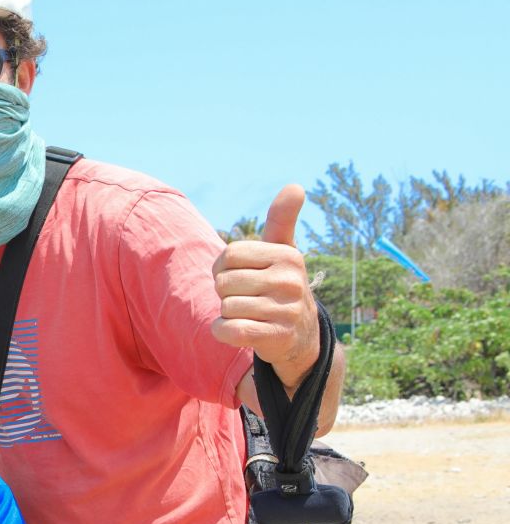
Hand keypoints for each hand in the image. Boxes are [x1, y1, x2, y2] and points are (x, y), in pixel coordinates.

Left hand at [211, 185, 321, 385]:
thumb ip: (282, 220)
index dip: (223, 269)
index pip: (228, 255)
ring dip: (228, 314)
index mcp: (287, 255)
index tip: (240, 276)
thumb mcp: (284, 251)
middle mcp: (291, 280)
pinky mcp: (277, 337)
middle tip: (248, 299)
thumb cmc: (280, 285)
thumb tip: (296, 186)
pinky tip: (239, 330)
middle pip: (223, 282)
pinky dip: (223, 332)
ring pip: (226, 307)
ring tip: (251, 314)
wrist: (301, 336)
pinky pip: (229, 330)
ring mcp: (286, 310)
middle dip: (226, 293)